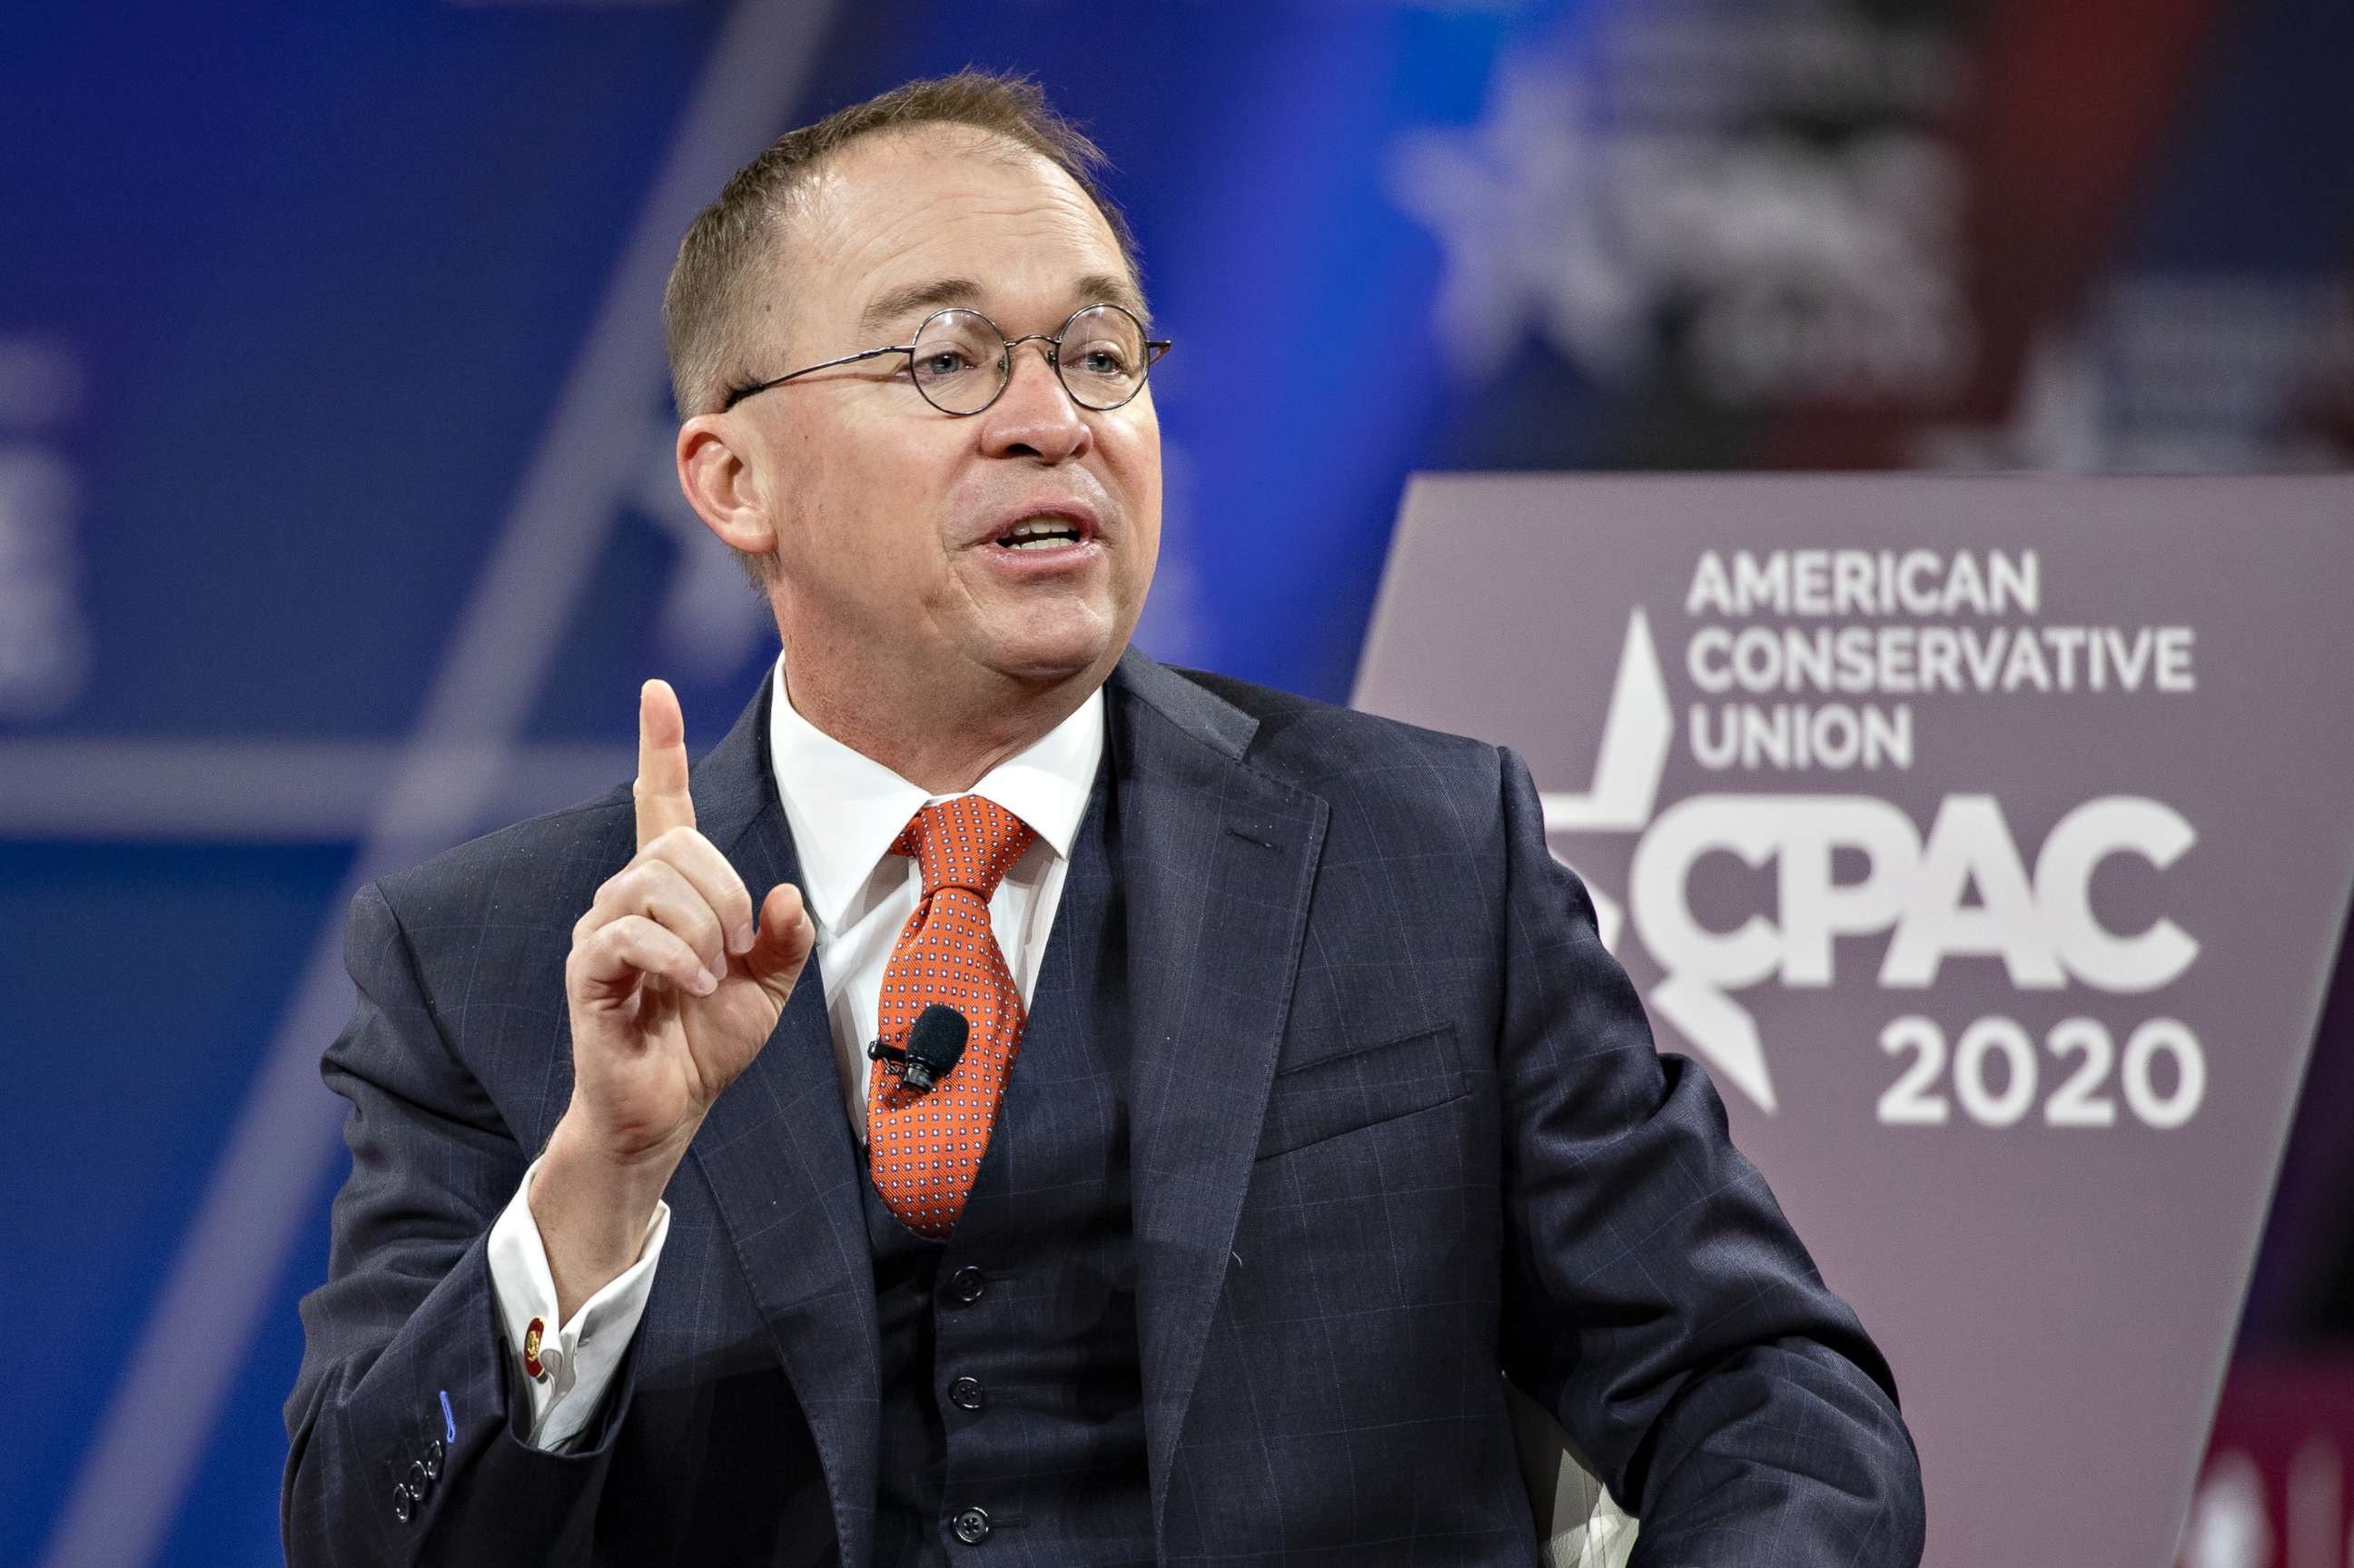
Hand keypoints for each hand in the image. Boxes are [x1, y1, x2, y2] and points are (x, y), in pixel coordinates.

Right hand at [535, 679, 813, 1315]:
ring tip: (716, 972)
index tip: (656, 691)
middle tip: (742, 945)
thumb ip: (785, 937)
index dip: (658, 748)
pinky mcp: (588, 975)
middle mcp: (626, 901)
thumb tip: (786, 894)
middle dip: (723, 886)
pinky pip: (627, 934)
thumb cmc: (706, 1046)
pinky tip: (694, 985)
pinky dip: (675, 955)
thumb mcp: (769, 987)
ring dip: (703, 924)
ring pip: (652, 882)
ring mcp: (601, 935)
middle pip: (674, 843)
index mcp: (670, 894)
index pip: (659, 804)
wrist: (668, 1112)